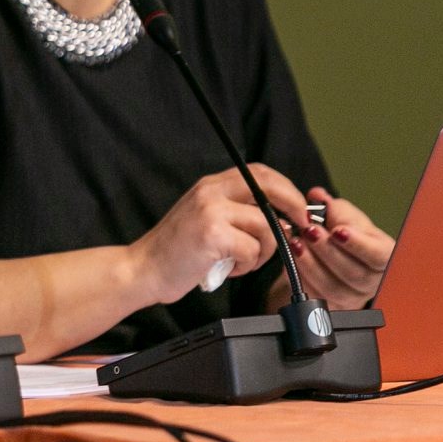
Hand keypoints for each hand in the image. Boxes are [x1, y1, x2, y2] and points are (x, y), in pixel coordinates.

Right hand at [130, 164, 309, 304]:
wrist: (143, 269)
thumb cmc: (177, 251)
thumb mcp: (206, 219)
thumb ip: (238, 212)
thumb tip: (284, 219)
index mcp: (210, 185)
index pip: (259, 172)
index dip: (287, 188)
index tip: (299, 208)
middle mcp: (210, 192)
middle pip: (269, 186)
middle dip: (294, 206)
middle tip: (299, 228)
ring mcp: (210, 211)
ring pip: (266, 225)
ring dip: (265, 250)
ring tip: (243, 260)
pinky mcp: (212, 234)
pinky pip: (252, 249)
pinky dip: (248, 265)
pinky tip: (231, 268)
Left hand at [285, 185, 393, 309]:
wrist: (322, 258)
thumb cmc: (340, 237)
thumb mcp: (341, 218)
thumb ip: (333, 207)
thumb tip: (318, 197)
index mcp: (383, 257)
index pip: (379, 256)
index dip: (359, 244)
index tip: (338, 230)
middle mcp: (371, 281)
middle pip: (354, 273)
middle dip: (328, 250)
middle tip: (310, 230)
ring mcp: (351, 297)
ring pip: (332, 287)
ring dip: (311, 262)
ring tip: (297, 242)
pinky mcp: (329, 306)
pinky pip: (314, 294)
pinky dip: (301, 274)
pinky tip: (293, 256)